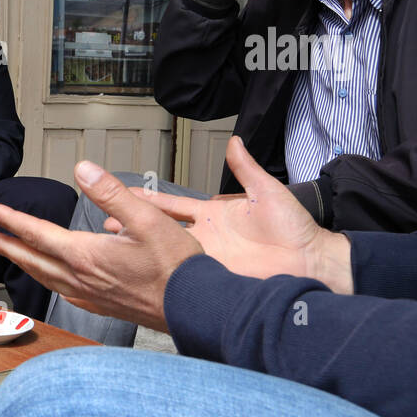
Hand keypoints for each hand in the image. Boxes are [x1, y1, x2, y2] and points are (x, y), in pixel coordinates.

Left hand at [0, 160, 202, 332]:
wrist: (194, 307)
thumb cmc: (176, 266)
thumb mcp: (148, 219)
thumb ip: (111, 193)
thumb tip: (83, 170)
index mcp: (86, 255)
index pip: (37, 234)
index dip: (11, 220)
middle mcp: (81, 278)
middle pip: (32, 259)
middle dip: (6, 246)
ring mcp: (90, 296)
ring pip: (45, 278)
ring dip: (23, 264)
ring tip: (10, 255)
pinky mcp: (102, 306)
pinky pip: (63, 293)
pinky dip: (47, 282)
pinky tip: (51, 280)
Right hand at [118, 137, 353, 293]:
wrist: (310, 260)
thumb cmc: (294, 228)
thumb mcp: (266, 190)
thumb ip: (245, 167)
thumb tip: (234, 142)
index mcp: (214, 214)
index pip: (172, 204)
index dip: (149, 200)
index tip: (125, 193)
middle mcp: (206, 236)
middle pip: (160, 229)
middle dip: (133, 226)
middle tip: (106, 223)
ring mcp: (207, 257)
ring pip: (165, 252)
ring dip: (142, 250)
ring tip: (115, 247)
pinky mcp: (213, 274)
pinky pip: (183, 272)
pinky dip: (162, 271)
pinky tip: (143, 270)